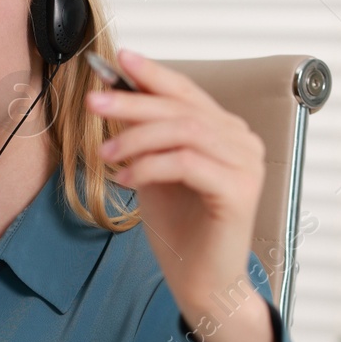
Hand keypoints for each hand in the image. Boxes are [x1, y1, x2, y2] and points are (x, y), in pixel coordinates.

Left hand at [89, 49, 274, 341]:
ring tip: (105, 154)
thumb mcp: (152, 172)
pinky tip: (126, 178)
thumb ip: (142, 137)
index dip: (153, 74)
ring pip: (185, 132)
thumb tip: (112, 98)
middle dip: (133, 103)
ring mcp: (246, 165)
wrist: (201, 280)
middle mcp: (242, 141)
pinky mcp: (240, 191)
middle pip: (182, 109)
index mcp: (225, 131)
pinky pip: (188, 164)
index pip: (187, 93)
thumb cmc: (180, 229)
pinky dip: (151, 166)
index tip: (119, 61)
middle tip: (94, 103)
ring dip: (137, 139)